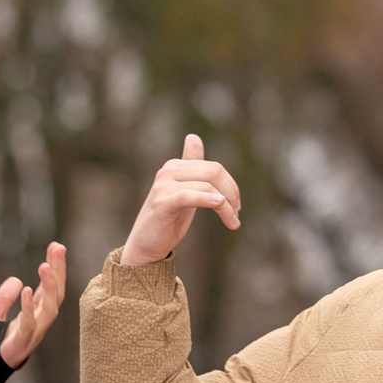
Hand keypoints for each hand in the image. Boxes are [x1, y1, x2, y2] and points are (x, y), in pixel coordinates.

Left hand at [0, 241, 67, 367]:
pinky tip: (27, 290)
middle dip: (58, 272)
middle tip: (58, 247)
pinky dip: (29, 308)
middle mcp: (38, 324)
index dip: (56, 269)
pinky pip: (29, 325)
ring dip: (50, 288)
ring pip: (50, 310)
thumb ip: (4, 299)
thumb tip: (17, 281)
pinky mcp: (19, 345)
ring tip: (44, 266)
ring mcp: (32, 335)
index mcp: (35, 317)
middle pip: (56, 296)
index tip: (56, 246)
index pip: (51, 290)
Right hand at [119, 133, 241, 265]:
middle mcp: (168, 170)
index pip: (214, 168)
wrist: (145, 245)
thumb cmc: (167, 219)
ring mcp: (163, 185)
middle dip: (232, 194)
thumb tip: (193, 137)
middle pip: (214, 172)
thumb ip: (192, 169)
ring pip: (207, 186)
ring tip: (233, 223)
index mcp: (176, 166)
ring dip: (226, 207)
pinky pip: (190, 196)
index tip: (236, 206)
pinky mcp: (162, 202)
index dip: (231, 186)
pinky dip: (208, 199)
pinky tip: (221, 205)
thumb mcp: (183, 191)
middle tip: (237, 215)